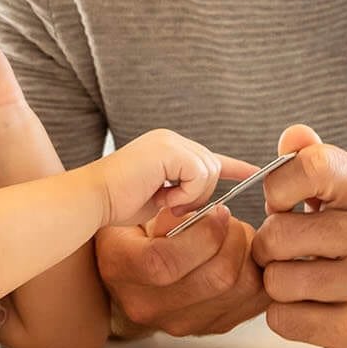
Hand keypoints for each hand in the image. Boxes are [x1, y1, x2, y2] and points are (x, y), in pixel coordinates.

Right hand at [95, 206, 268, 337]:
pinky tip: (246, 258)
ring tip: (238, 237)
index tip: (217, 212)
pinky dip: (260, 274)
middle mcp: (149, 306)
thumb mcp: (135, 214)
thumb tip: (210, 217)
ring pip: (242, 290)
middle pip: (216, 279)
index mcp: (122, 269)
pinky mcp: (211, 327)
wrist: (131, 276)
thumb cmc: (135, 237)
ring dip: (250, 256)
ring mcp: (182, 323)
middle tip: (231, 221)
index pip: (167, 261)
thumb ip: (168, 213)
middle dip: (236, 239)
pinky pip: (254, 302)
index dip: (204, 234)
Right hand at [96, 129, 257, 227]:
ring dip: (192, 196)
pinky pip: (198, 174)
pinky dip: (186, 193)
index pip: (208, 157)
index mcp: (167, 149)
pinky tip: (163, 196)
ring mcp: (169, 142)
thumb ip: (182, 196)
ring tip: (165, 202)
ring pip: (208, 171)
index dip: (234, 167)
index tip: (254, 172)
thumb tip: (211, 206)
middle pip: (212, 167)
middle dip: (199, 195)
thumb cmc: (117, 205)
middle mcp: (170, 140)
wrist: (91, 200)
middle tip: (171, 207)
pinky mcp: (167, 149)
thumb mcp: (159, 201)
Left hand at [252, 123, 346, 347]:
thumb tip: (292, 136)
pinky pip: (285, 320)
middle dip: (270, 248)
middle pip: (279, 234)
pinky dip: (287, 318)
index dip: (279, 186)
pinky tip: (316, 312)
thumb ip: (319, 164)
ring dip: (279, 287)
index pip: (313, 166)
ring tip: (306, 284)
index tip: (282, 205)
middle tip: (290, 255)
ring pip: (278, 281)